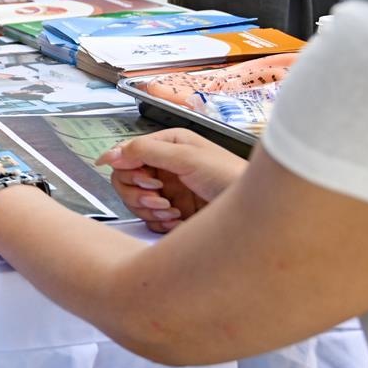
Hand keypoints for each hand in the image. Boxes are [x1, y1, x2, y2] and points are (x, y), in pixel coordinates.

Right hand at [97, 129, 246, 232]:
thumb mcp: (186, 157)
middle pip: (125, 179)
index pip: (127, 154)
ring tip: (172, 209)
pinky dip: (159, 222)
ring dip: (150, 209)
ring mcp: (167, 190)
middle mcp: (164, 166)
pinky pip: (148, 220)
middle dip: (139, 192)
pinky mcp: (172, 212)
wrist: (255, 212)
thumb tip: (112, 152)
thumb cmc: (230, 176)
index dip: (130, 169)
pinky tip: (177, 219)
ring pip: (134, 202)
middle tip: (158, 196)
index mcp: (167, 145)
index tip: (143, 181)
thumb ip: (146, 151)